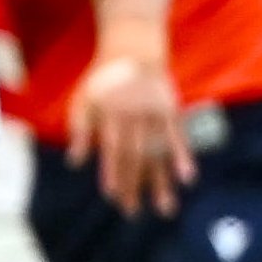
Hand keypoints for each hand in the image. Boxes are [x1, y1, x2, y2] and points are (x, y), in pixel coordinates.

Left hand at [70, 50, 189, 216]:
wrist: (134, 50)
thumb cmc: (103, 80)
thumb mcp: (83, 100)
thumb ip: (79, 130)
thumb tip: (74, 163)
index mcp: (111, 116)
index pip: (112, 150)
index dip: (112, 172)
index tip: (112, 196)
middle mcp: (135, 117)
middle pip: (135, 157)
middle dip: (134, 186)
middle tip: (133, 212)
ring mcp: (155, 114)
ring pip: (158, 153)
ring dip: (162, 181)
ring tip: (165, 208)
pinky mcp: (172, 111)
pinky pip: (179, 137)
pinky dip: (183, 157)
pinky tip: (187, 177)